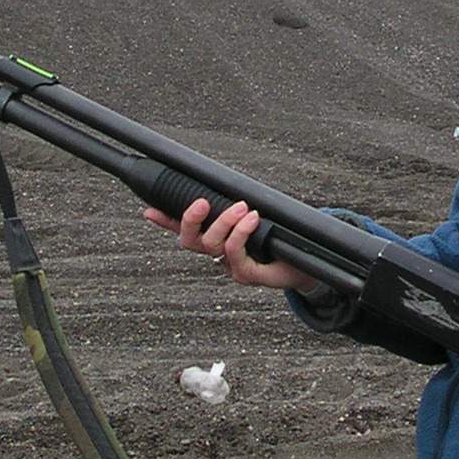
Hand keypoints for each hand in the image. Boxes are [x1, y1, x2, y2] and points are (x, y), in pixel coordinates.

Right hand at [142, 197, 320, 292]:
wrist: (309, 263)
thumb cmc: (283, 237)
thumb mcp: (259, 217)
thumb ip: (239, 204)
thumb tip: (229, 184)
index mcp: (218, 239)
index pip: (185, 230)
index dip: (165, 221)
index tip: (149, 210)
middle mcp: (220, 255)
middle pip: (189, 241)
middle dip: (190, 219)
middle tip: (202, 202)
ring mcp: (232, 267)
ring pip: (212, 245)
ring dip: (224, 221)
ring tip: (242, 207)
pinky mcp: (248, 275)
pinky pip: (235, 254)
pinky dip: (241, 233)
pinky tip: (252, 219)